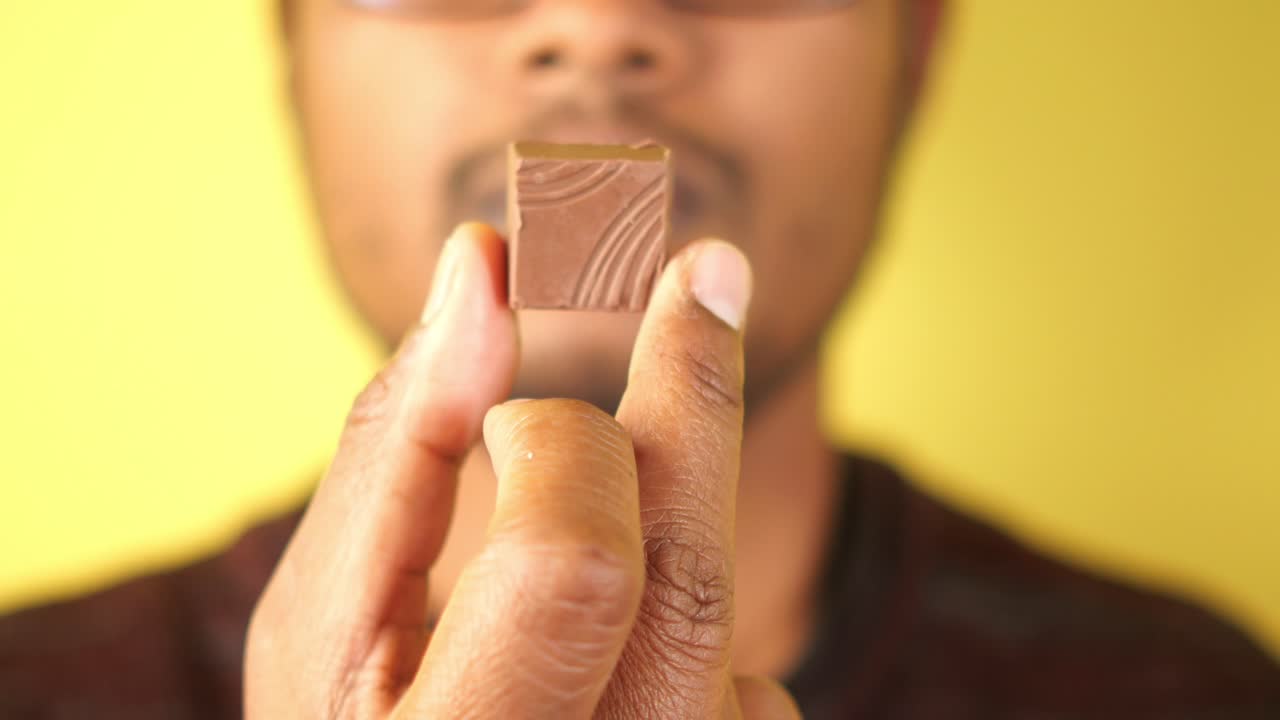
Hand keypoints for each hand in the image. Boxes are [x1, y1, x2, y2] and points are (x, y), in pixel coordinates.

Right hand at [245, 223, 800, 718]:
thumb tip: (481, 266)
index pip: (576, 560)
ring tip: (571, 573)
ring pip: (720, 627)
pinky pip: (747, 690)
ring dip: (657, 549)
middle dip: (696, 398)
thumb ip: (399, 445)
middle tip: (712, 275)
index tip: (550, 366)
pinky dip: (678, 640)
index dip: (560, 440)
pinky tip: (609, 677)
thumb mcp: (327, 619)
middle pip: (687, 576)